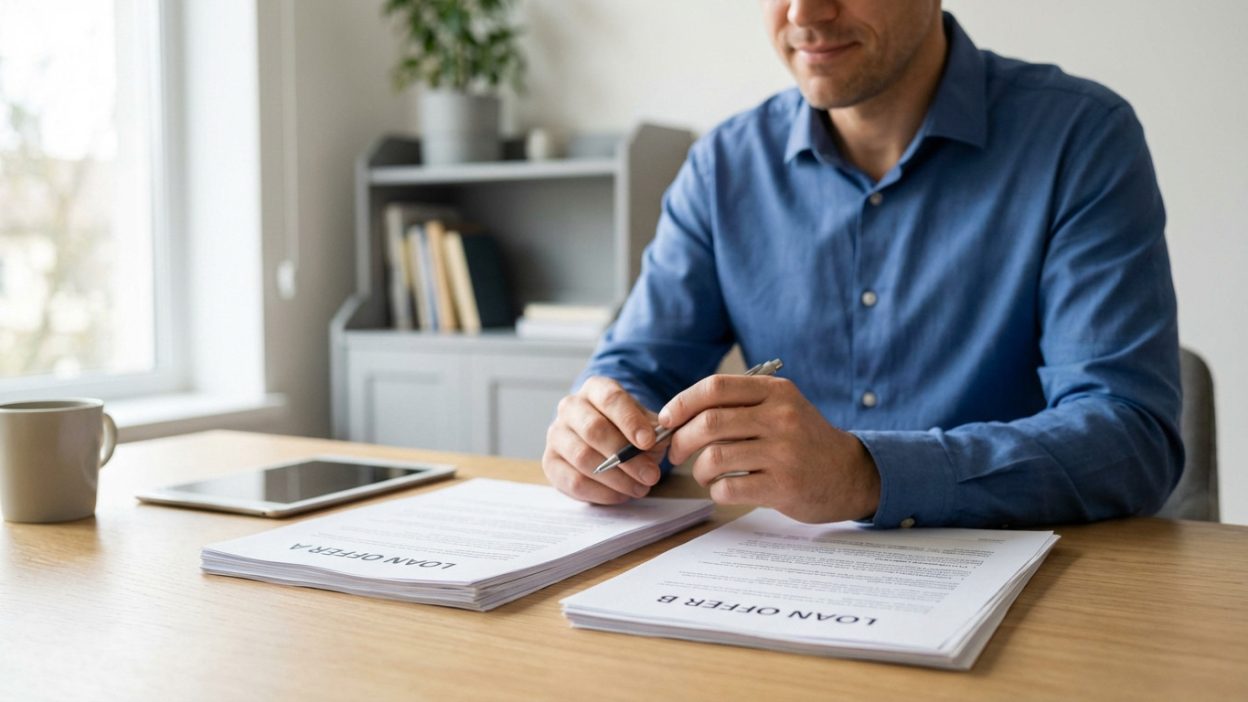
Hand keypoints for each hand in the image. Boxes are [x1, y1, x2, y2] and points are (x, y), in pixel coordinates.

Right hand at [542, 377, 665, 504]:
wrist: (599, 441)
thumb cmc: (624, 428)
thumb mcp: (642, 422)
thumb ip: (653, 431)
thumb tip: (659, 443)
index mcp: (595, 389)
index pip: (610, 399)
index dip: (630, 421)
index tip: (649, 442)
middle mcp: (570, 407)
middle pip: (594, 429)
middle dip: (626, 456)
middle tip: (651, 474)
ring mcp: (556, 435)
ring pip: (583, 457)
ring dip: (616, 478)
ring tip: (641, 488)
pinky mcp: (550, 462)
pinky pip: (574, 481)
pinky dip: (602, 492)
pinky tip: (622, 495)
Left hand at [661, 374, 880, 522]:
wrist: (850, 474)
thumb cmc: (804, 440)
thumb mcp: (782, 406)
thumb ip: (740, 404)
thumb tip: (679, 415)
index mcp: (776, 392)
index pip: (715, 387)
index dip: (682, 403)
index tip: (666, 419)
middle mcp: (780, 417)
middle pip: (708, 422)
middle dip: (680, 440)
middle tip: (676, 453)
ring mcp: (783, 452)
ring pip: (714, 457)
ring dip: (698, 470)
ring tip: (705, 474)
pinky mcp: (783, 486)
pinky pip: (729, 488)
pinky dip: (716, 491)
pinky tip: (724, 489)